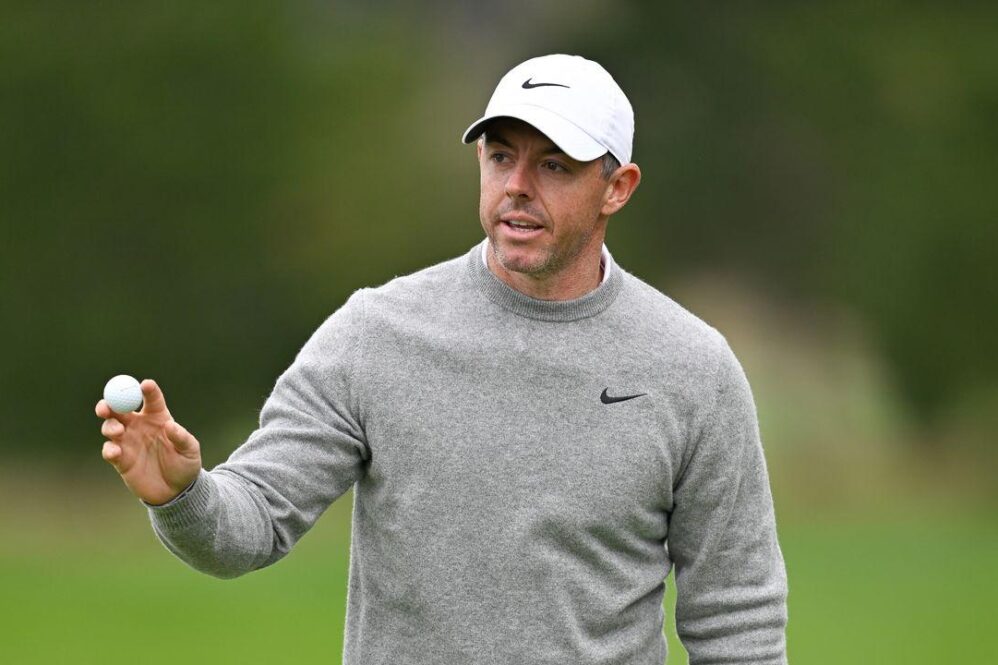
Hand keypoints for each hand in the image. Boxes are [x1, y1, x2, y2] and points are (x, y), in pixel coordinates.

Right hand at [97, 379, 201, 505]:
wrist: (176, 491)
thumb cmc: (185, 465)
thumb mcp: (190, 450)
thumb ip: (181, 437)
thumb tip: (170, 426)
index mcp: (158, 418)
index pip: (151, 400)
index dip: (148, 391)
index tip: (145, 384)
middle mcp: (139, 426)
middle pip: (120, 409)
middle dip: (110, 403)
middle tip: (107, 405)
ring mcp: (128, 442)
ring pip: (110, 426)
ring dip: (109, 426)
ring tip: (118, 431)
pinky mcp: (121, 460)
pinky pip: (109, 450)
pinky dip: (109, 449)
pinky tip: (115, 452)